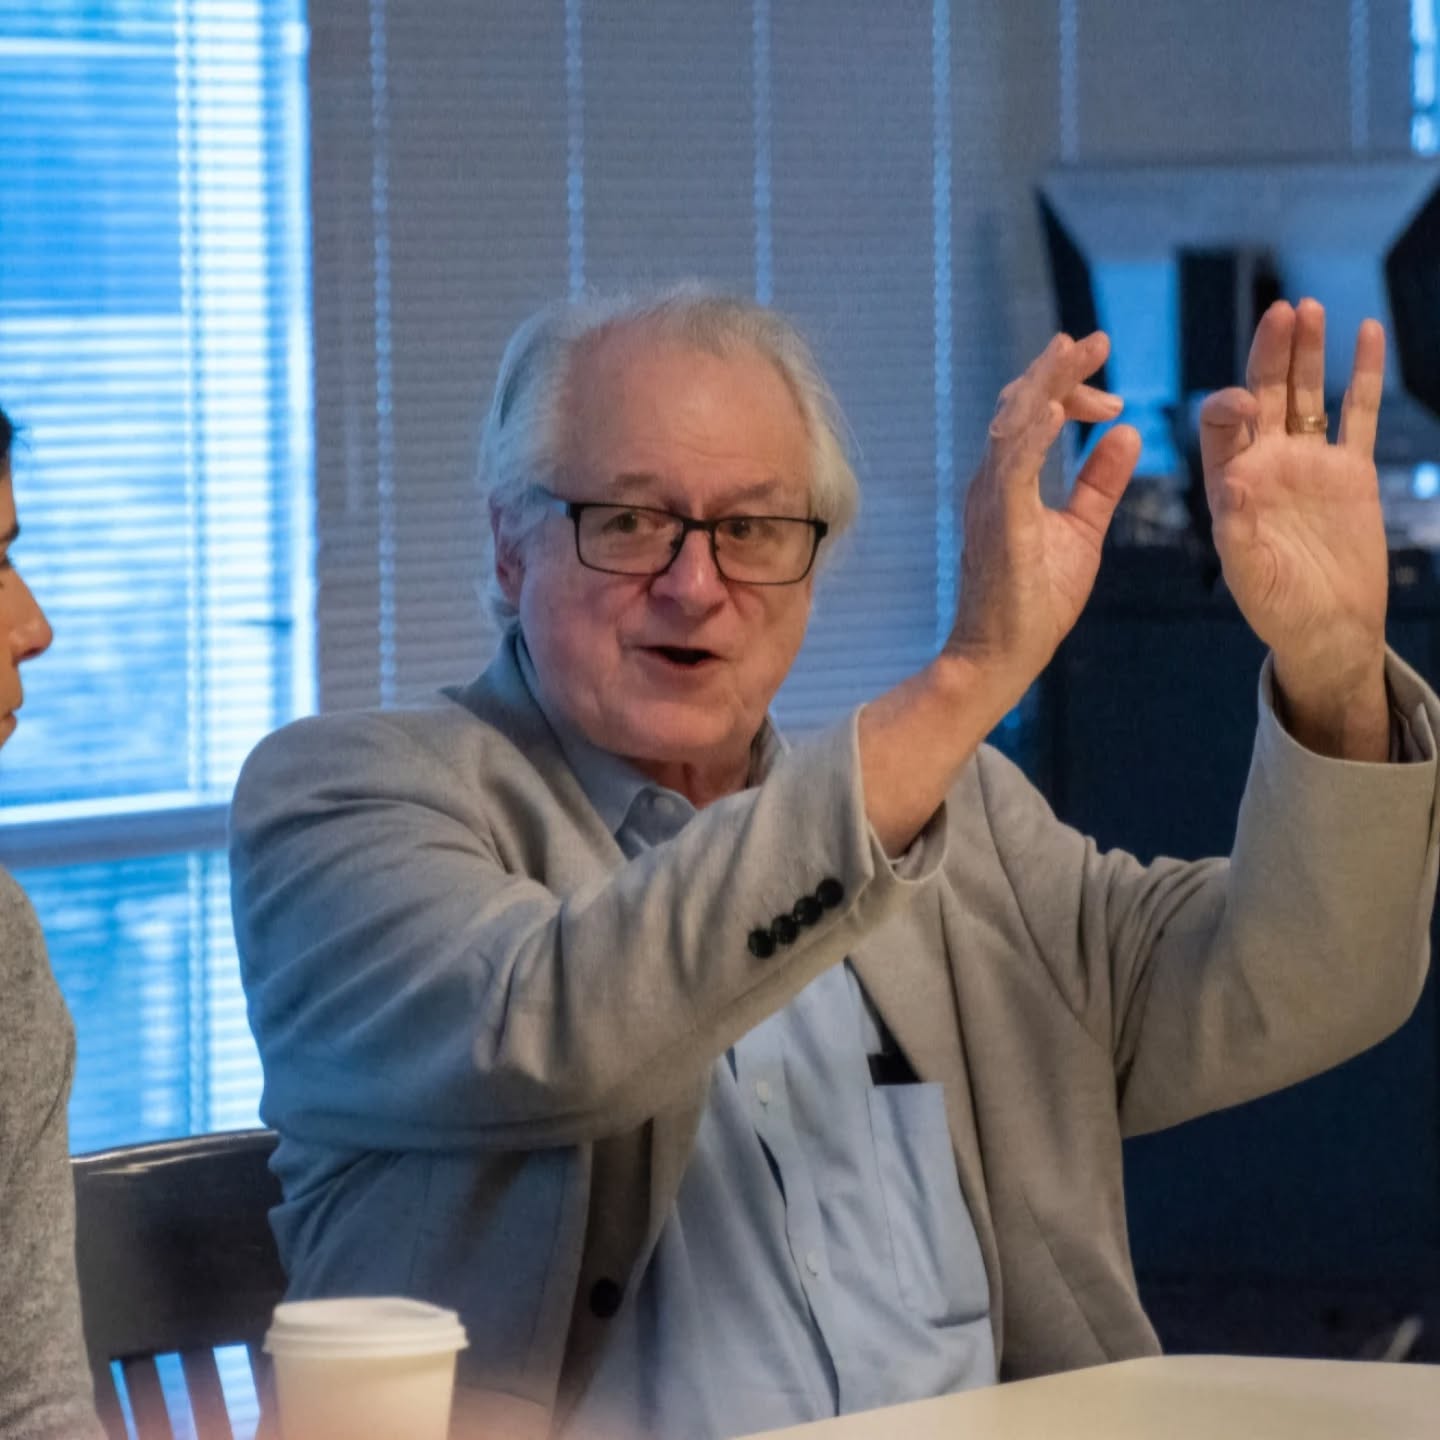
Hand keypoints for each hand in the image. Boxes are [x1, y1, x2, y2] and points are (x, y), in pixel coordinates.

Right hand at [945, 331, 1140, 704]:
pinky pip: (1013, 469)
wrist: (1000, 658)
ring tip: (1076, 349)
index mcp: (1009, 481)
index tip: (1112, 398)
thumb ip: (1099, 482)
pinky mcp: (999, 524)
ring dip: (1046, 384)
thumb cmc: (1033, 601)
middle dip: (1058, 369)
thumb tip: (1126, 432)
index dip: (1069, 391)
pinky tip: (1056, 411)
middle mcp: (993, 481)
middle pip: (1020, 405)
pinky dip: (1033, 436)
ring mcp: (991, 500)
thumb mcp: (1080, 531)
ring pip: (1013, 423)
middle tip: (1097, 340)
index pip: (1034, 414)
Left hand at [1198, 299, 1389, 759]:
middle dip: (1269, 354)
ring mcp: (1308, 463)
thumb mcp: (1249, 575)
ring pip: (1306, 395)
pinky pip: (1357, 414)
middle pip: (1263, 395)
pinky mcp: (1351, 470)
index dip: (1227, 406)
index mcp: (1229, 485)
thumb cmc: (1277, 608)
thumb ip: (1237, 531)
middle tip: (1279, 311)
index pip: (1221, 429)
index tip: (1242, 400)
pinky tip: (1365, 334)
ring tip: (1308, 308)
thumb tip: (1232, 485)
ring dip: (1307, 353)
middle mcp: (1266, 464)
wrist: (1328, 628)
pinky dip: (1361, 376)